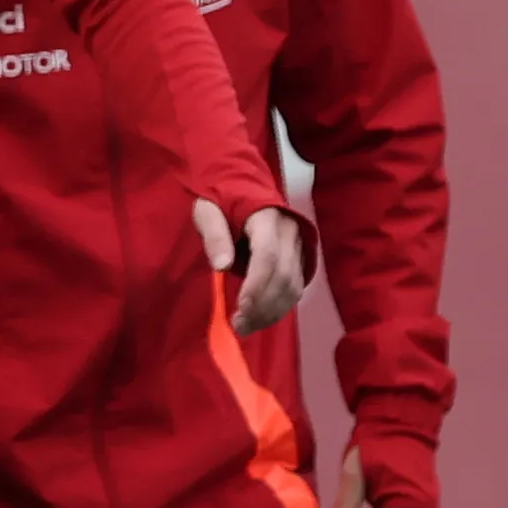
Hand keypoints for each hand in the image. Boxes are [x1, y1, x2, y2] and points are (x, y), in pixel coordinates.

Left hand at [196, 201, 309, 332]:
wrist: (243, 181)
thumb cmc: (221, 197)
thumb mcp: (208, 210)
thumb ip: (214, 235)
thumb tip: (221, 266)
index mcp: (266, 218)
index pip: (268, 256)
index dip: (257, 286)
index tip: (240, 309)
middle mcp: (290, 232)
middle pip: (284, 277)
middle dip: (263, 306)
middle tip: (239, 325)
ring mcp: (298, 245)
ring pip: (294, 287)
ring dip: (272, 312)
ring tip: (247, 326)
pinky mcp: (300, 257)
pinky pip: (296, 288)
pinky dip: (280, 307)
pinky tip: (261, 316)